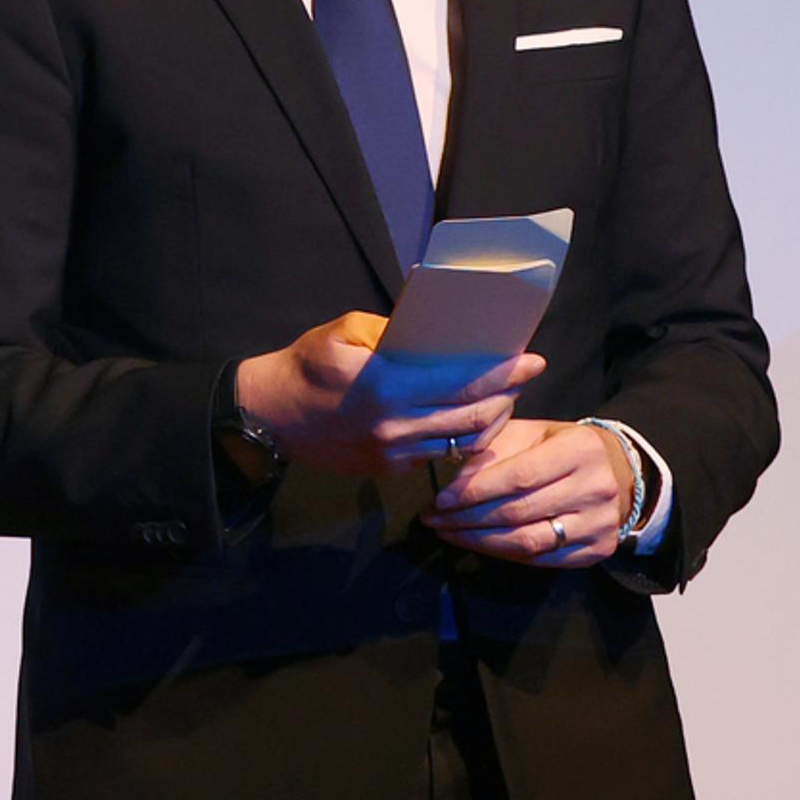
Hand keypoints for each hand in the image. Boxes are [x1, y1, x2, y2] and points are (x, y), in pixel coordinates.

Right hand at [232, 312, 541, 478]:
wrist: (269, 415)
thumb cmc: (306, 365)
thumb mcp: (342, 331)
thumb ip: (393, 330)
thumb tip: (436, 332)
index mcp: (386, 384)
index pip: (462, 382)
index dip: (502, 373)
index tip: (530, 360)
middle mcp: (396, 424)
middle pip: (473, 415)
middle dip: (507, 394)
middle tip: (525, 376)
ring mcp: (394, 453)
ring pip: (463, 440)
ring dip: (491, 419)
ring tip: (503, 398)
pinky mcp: (390, 470)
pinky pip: (440, 455)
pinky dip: (463, 437)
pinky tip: (470, 421)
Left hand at [426, 417, 633, 568]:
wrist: (618, 472)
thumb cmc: (560, 447)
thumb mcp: (530, 433)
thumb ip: (493, 450)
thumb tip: (453, 480)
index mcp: (579, 450)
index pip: (518, 477)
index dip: (475, 491)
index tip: (440, 499)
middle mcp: (596, 488)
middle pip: (520, 511)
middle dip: (468, 518)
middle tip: (434, 519)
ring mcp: (600, 524)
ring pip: (529, 541)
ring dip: (481, 541)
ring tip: (449, 533)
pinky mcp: (599, 550)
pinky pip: (544, 560)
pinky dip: (506, 554)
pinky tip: (479, 544)